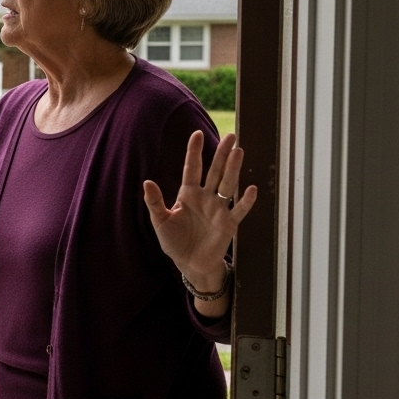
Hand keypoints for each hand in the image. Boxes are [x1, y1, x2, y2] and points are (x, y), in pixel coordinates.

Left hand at [143, 132, 258, 291]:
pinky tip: (251, 188)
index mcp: (188, 194)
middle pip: (215, 171)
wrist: (189, 264)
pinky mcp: (228, 224)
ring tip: (239, 151)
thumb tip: (147, 182)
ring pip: (228, 184)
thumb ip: (155, 202)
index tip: (197, 134)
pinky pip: (239, 210)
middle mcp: (205, 197)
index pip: (192, 168)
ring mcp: (219, 209)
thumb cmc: (174, 242)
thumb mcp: (160, 221)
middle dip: (222, 154)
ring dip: (234, 169)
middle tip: (231, 135)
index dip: (194, 152)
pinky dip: (246, 201)